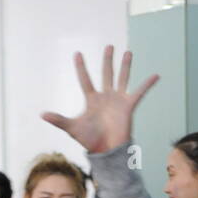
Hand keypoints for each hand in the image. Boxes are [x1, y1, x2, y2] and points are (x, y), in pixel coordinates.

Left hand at [41, 46, 158, 154]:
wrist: (106, 151)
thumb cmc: (89, 140)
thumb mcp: (72, 128)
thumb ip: (58, 119)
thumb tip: (41, 114)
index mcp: (92, 100)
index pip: (85, 80)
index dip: (81, 67)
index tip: (77, 53)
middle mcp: (105, 97)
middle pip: (106, 74)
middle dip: (107, 60)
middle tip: (109, 46)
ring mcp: (118, 100)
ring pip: (122, 78)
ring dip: (125, 66)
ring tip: (128, 52)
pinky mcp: (129, 106)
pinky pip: (139, 92)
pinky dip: (148, 84)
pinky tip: (156, 75)